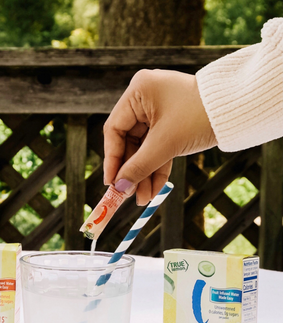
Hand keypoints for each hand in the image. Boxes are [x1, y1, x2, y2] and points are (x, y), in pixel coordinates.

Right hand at [103, 69, 217, 204]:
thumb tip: (118, 189)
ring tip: (143, 200)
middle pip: (129, 141)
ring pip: (145, 147)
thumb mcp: (166, 144)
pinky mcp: (173, 121)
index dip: (112, 159)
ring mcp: (159, 110)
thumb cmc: (201, 116)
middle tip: (126, 196)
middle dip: (132, 171)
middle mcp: (145, 98)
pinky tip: (153, 189)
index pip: (114, 130)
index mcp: (138, 91)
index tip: (111, 183)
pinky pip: (159, 146)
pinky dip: (157, 166)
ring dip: (144, 173)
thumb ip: (138, 166)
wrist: (242, 108)